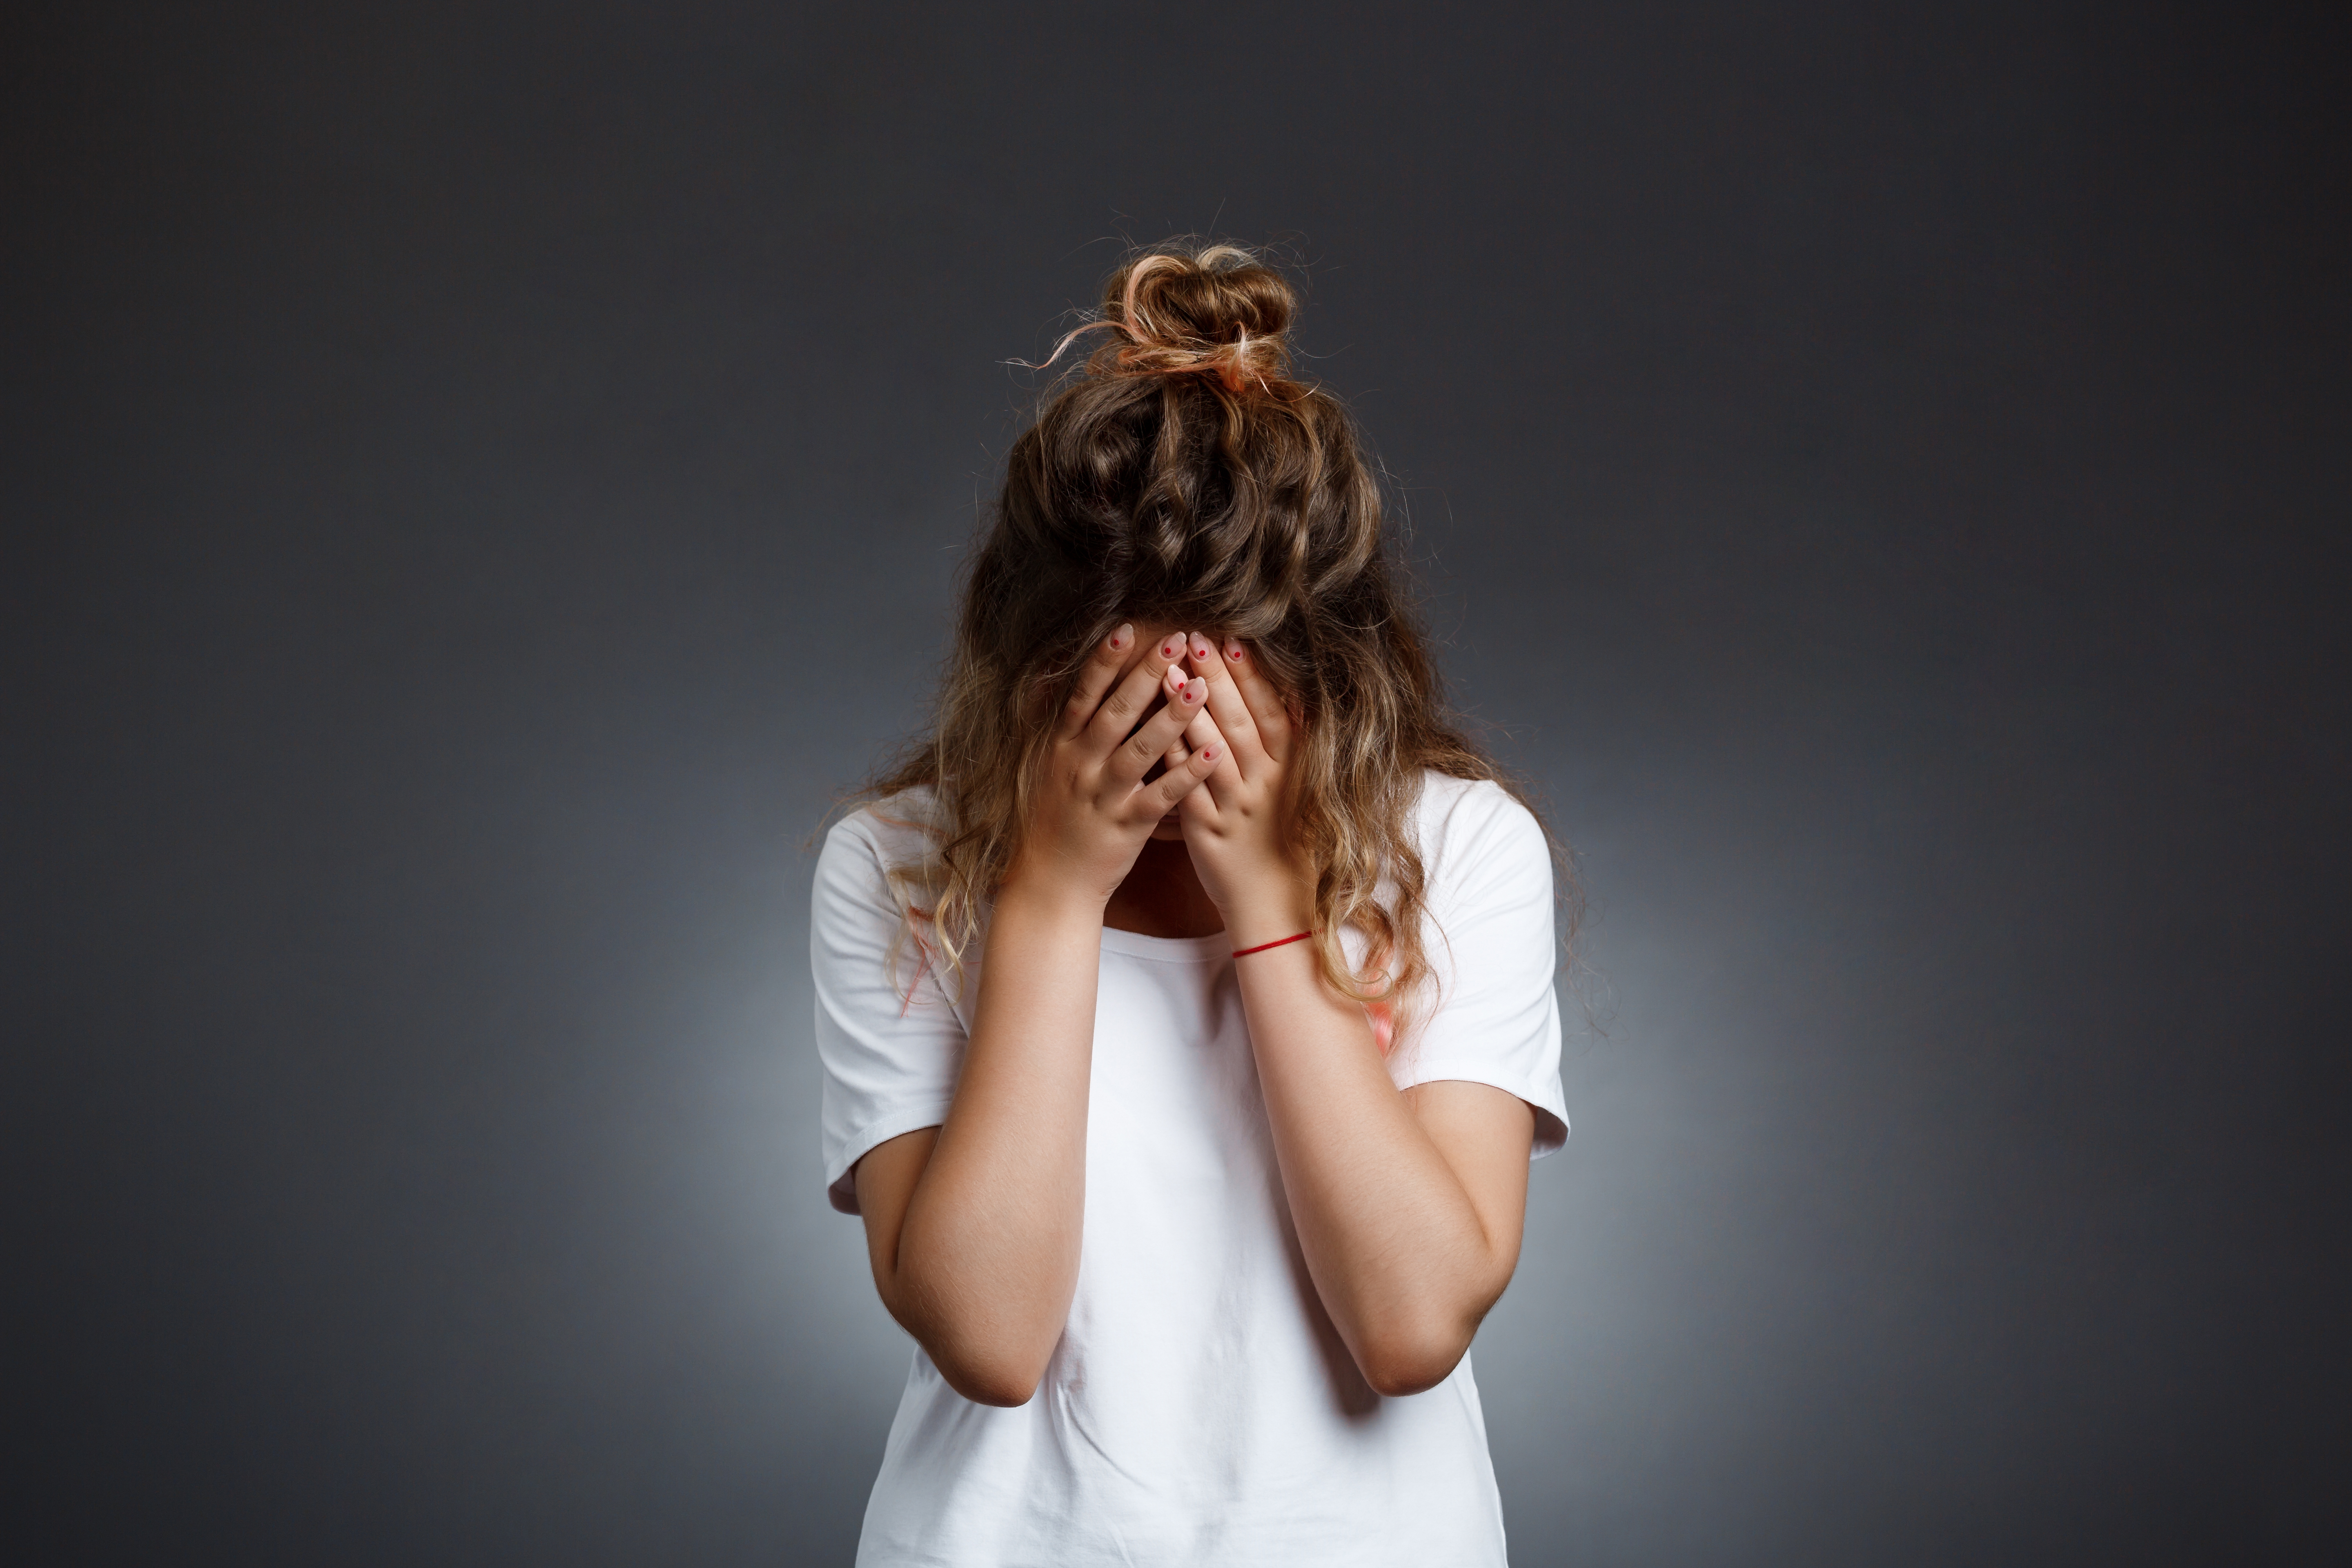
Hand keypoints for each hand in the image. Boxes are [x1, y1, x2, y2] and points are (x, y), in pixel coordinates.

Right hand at [1006, 625, 1223, 905]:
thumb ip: (1071, 729)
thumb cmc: (1058, 821)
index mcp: (1062, 747)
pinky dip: (1188, 774)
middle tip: (1176, 640)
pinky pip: (1161, 796)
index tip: (1127, 628)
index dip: (1104, 661)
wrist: (1050, 883)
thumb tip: (1079, 682)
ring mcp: (1103, 796)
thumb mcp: (1052, 768)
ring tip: (1203, 687)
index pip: (1083, 695)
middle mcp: (1080, 765)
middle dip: (1146, 674)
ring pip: (1140, 750)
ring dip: (1172, 717)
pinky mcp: (1126, 826)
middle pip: (1115, 712)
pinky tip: (1215, 752)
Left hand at [1161, 633, 1313, 942]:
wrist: (1279, 906)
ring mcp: (1235, 809)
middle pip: (1239, 723)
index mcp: (1290, 771)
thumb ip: (1293, 745)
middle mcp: (1265, 786)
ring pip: (1211, 752)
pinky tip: (1155, 732)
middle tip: (1194, 637)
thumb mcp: (1301, 790)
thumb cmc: (1288, 841)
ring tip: (1170, 672)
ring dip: (1190, 711)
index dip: (1252, 677)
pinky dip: (1172, 761)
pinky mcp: (1207, 832)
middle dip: (1217, 679)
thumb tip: (1294, 694)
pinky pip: (1186, 791)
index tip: (1232, 640)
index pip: (1271, 713)